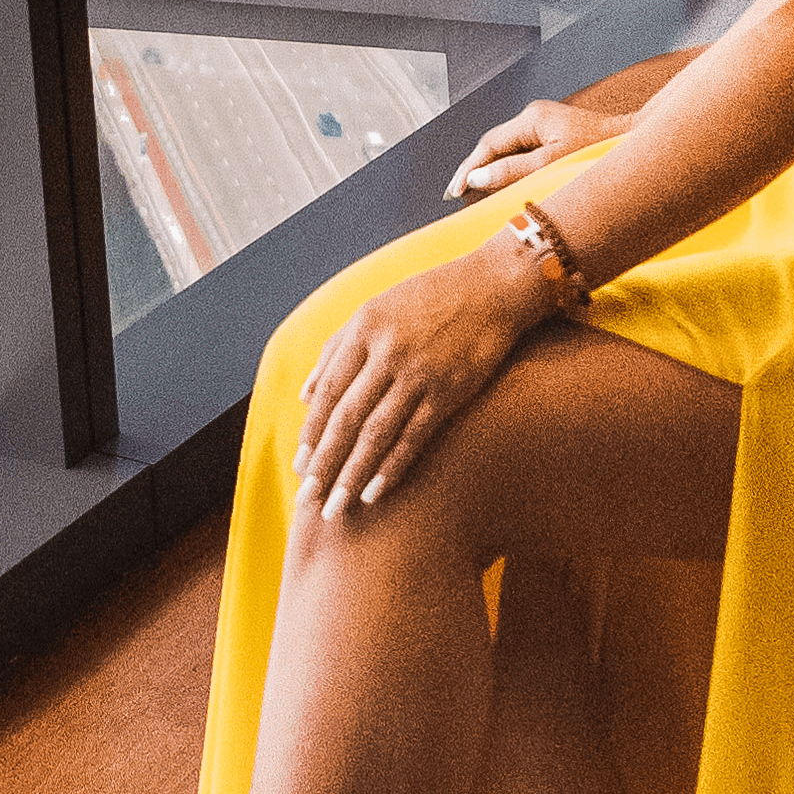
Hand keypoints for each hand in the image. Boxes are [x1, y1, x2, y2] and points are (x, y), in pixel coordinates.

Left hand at [297, 244, 550, 514]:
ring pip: (377, 433)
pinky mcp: (450, 390)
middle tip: (308, 499)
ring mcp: (419, 372)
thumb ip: (337, 348)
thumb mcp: (376, 309)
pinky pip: (415, 436)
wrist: (494, 285)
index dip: (312, 431)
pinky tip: (375, 492)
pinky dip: (392, 467)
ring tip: (336, 508)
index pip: (328, 391)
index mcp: (363, 329)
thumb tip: (305, 395)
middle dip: (324, 463)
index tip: (299, 464)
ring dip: (353, 474)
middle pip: (346, 418)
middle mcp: (387, 351)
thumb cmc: (430, 297)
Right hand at [444, 98, 606, 204]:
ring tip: (473, 195)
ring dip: (492, 172)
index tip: (454, 191)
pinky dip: (510, 171)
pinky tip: (502, 186)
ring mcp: (545, 126)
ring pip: (509, 151)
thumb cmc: (598, 152)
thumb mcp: (550, 165)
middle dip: (476, 170)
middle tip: (456, 195)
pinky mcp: (554, 137)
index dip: (469, 169)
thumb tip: (477, 178)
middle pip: (496, 146)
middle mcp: (535, 117)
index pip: (489, 144)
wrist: (632, 144)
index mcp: (532, 118)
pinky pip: (523, 154)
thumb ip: (512, 171)